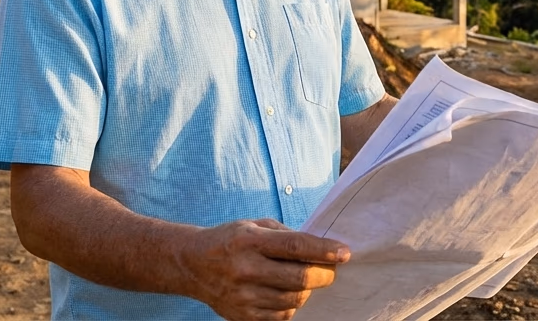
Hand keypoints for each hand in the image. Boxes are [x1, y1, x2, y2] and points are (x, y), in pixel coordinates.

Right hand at [181, 218, 349, 320]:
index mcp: (249, 241)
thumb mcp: (255, 225)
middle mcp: (245, 270)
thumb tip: (321, 248)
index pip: (295, 246)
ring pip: (294, 300)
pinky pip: (282, 315)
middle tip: (331, 269)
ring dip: (309, 291)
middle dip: (324, 275)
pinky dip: (293, 305)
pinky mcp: (243, 316)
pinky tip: (290, 293)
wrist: (193, 265)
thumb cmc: (230, 240)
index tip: (344, 252)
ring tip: (307, 280)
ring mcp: (243, 297)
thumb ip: (287, 235)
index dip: (324, 250)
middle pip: (299, 279)